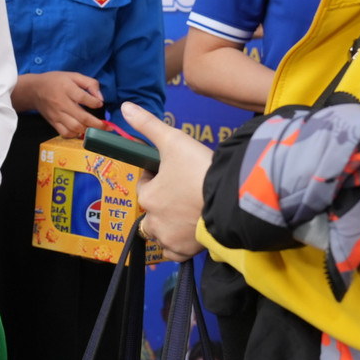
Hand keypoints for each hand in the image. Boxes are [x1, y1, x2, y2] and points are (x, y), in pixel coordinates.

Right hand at [18, 71, 105, 137]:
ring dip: (88, 130)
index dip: (94, 102)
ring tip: (96, 130)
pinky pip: (66, 133)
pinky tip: (82, 130)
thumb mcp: (73, 75)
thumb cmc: (56, 81)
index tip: (100, 104)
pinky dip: (76, 134)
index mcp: (66, 88)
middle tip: (107, 127)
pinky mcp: (53, 122)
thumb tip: (100, 98)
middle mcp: (61, 103)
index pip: (82, 98)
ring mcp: (57, 115)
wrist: (34, 90)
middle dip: (97, 124)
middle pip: (81, 117)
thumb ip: (90, 83)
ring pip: (75, 127)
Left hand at [122, 102, 211, 261]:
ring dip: (167, 223)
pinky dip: (177, 245)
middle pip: (150, 210)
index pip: (144, 185)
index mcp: (148, 196)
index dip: (155, 176)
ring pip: (159, 232)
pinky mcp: (186, 252)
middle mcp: (154, 221)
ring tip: (188, 210)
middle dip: (161, 201)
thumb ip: (148, 124)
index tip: (170, 170)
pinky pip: (173, 252)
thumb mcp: (173, 140)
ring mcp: (170, 239)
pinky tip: (187, 232)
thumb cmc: (201, 170)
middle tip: (183, 190)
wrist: (234, 198)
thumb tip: (125, 107)